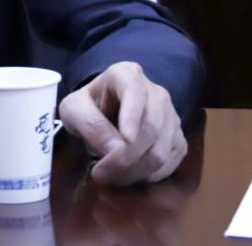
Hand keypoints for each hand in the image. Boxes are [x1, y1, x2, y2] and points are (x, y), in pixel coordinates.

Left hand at [58, 61, 186, 184]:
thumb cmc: (88, 106)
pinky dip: (151, 175)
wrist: (104, 112)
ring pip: (162, 150)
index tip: (125, 139)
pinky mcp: (178, 138)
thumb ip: (90, 123)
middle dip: (126, 157)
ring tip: (111, 176)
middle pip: (151, 128)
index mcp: (127, 74)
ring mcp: (171, 115)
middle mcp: (156, 92)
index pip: (134, 91)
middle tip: (101, 174)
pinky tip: (130, 175)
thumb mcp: (74, 109)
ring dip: (135, 171)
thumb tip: (116, 149)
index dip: (132, 116)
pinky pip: (172, 162)